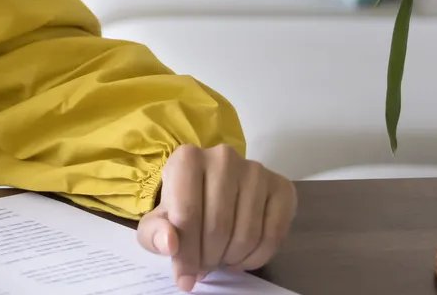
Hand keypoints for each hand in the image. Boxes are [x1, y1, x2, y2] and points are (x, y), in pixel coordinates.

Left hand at [136, 144, 294, 291]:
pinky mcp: (282, 187)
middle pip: (218, 227)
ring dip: (232, 259)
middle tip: (204, 267)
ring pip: (247, 234)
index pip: (187, 215)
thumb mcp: (158, 222)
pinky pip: (274, 235)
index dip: (186, 255)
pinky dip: (257, 257)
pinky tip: (242, 256)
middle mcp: (224, 157)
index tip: (185, 279)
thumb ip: (154, 234)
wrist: (212, 190)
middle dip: (209, 258)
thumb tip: (170, 244)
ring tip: (221, 258)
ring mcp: (256, 170)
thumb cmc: (182, 207)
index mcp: (187, 159)